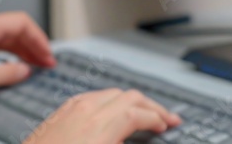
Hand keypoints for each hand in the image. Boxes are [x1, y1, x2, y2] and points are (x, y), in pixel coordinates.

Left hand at [0, 11, 55, 104]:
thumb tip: (24, 70)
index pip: (21, 22)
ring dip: (23, 50)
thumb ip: (6, 72)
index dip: (39, 38)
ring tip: (35, 65)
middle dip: (33, 44)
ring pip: (5, 37)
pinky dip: (9, 53)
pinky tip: (14, 65)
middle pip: (15, 29)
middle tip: (46, 62)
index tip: (47, 54)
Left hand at [25, 88, 181, 143]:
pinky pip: (93, 96)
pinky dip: (111, 100)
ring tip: (145, 113)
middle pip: (129, 96)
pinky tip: (115, 111)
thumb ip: (122, 142)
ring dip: (132, 101)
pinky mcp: (62, 110)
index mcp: (100, 126)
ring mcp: (72, 107)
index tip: (169, 126)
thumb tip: (135, 133)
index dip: (158, 119)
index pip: (138, 112)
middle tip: (166, 118)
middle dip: (151, 106)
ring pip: (112, 92)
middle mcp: (87, 110)